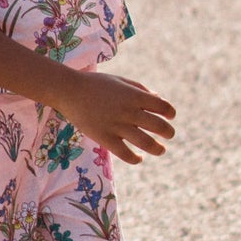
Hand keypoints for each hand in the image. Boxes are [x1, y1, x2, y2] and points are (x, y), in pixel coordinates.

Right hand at [55, 71, 175, 164]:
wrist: (70, 91)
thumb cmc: (97, 84)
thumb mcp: (121, 81)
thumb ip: (140, 90)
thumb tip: (158, 100)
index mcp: (134, 95)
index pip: (162, 106)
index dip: (170, 112)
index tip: (171, 116)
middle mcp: (128, 111)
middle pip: (158, 125)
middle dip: (168, 132)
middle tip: (169, 135)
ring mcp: (117, 126)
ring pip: (145, 142)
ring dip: (157, 148)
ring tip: (161, 150)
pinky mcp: (105, 139)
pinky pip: (125, 154)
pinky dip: (135, 158)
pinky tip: (139, 158)